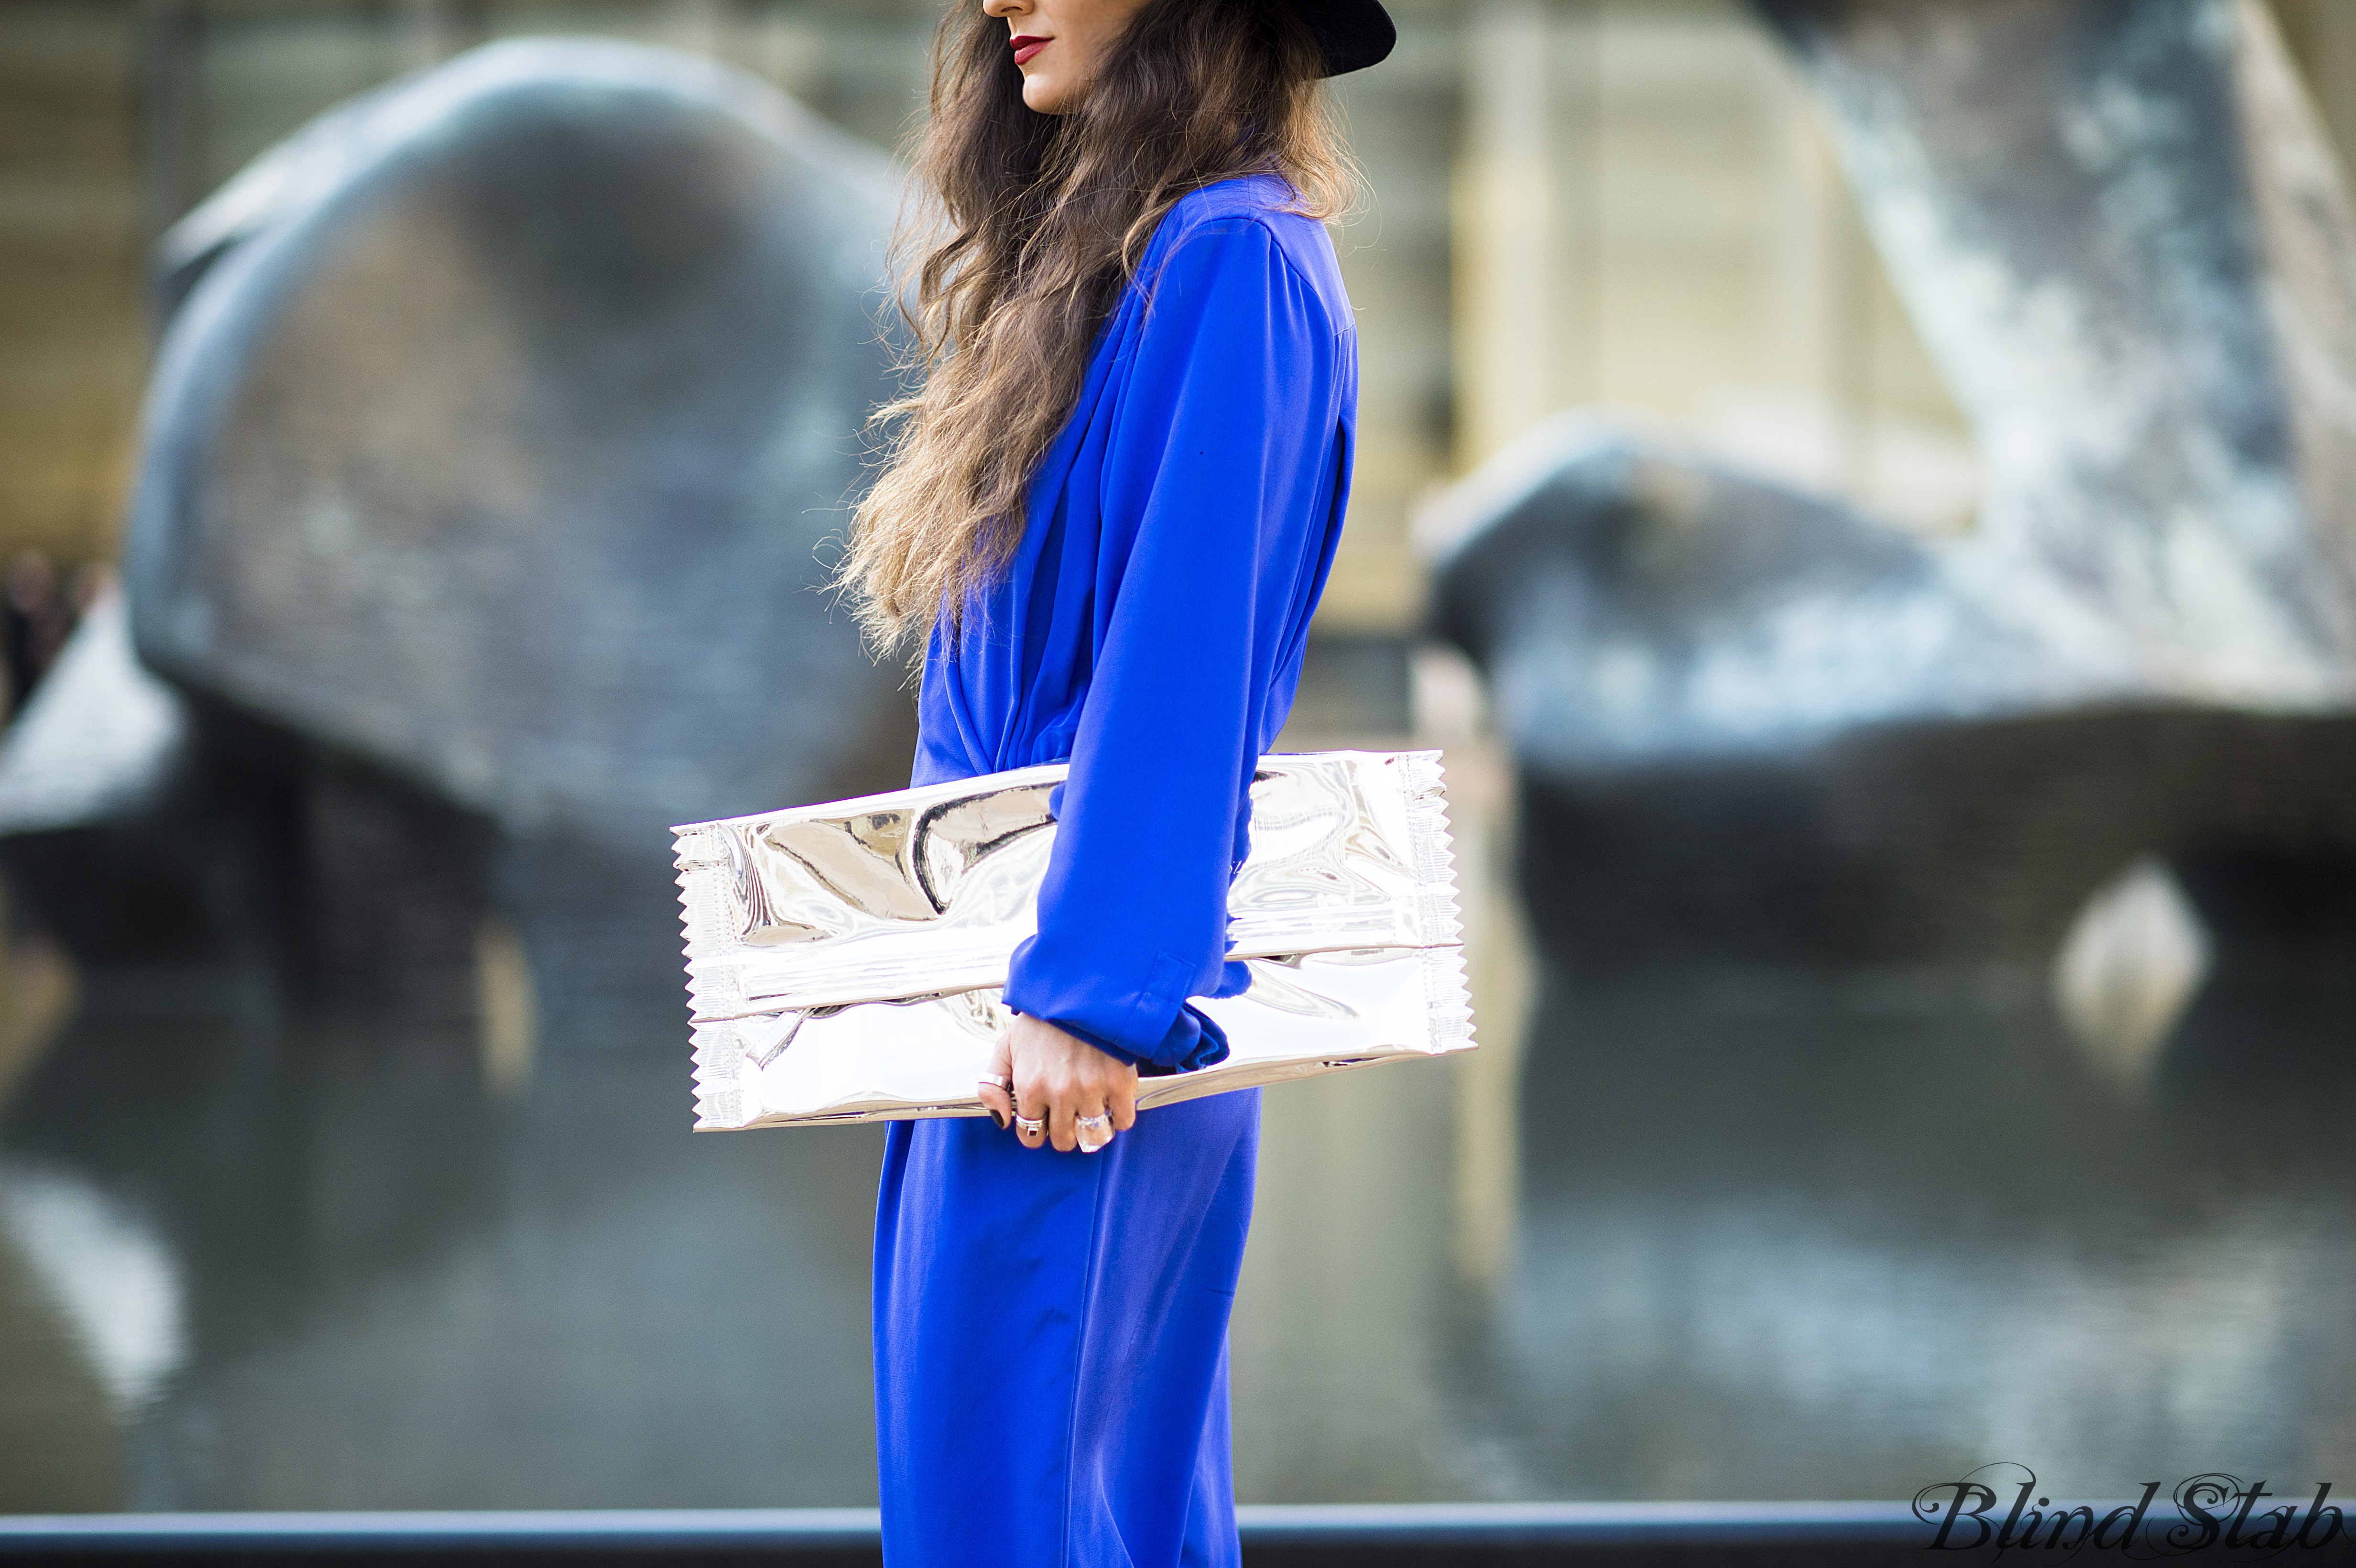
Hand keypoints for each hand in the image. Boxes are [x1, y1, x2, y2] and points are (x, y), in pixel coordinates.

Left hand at [977, 1013, 1138, 1151]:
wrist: (1081, 990)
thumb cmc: (1043, 1019)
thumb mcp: (1005, 1048)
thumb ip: (992, 1086)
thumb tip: (1002, 1121)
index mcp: (1030, 1087)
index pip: (1031, 1136)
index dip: (1037, 1130)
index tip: (1044, 1120)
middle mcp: (1060, 1093)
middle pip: (1063, 1141)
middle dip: (1064, 1132)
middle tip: (1068, 1115)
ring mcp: (1092, 1089)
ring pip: (1093, 1137)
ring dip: (1091, 1129)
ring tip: (1090, 1113)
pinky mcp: (1119, 1082)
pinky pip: (1122, 1121)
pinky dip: (1118, 1117)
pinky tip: (1111, 1103)